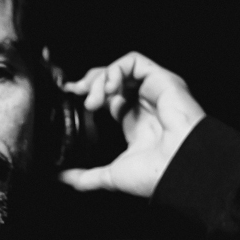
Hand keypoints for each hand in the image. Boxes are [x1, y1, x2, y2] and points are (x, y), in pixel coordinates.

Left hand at [58, 53, 206, 197]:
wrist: (177, 169)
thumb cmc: (155, 174)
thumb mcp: (111, 176)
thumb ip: (85, 177)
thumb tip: (62, 178)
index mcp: (134, 123)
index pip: (109, 98)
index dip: (88, 95)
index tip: (71, 98)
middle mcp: (144, 104)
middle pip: (112, 80)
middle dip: (90, 83)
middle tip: (77, 94)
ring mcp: (153, 90)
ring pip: (121, 69)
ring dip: (100, 79)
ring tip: (93, 99)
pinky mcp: (162, 79)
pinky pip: (134, 62)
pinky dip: (115, 70)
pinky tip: (108, 88)